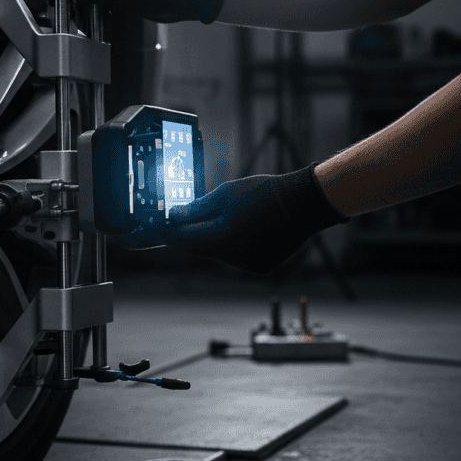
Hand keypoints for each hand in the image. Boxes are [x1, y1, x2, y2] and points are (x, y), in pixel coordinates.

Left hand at [165, 166, 347, 273]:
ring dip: (212, 242)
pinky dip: (232, 248)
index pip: (184, 240)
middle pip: (200, 249)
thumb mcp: (226, 194)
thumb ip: (197, 208)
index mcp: (222, 239)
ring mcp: (247, 265)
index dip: (169, 233)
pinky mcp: (260, 267)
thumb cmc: (264, 193)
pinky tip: (238, 232)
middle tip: (180, 224)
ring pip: (219, 255)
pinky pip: (236, 259)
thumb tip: (173, 214)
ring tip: (215, 223)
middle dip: (189, 237)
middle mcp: (233, 257)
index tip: (158, 228)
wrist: (302, 203)